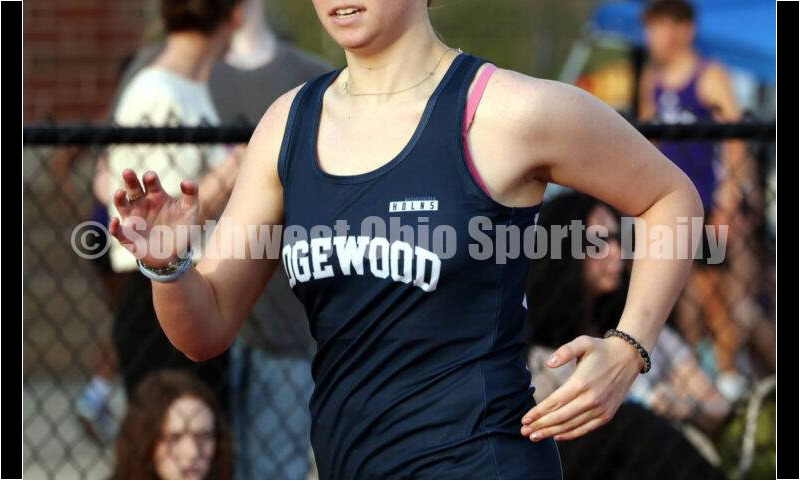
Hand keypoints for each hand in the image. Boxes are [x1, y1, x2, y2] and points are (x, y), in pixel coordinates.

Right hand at [109, 169, 199, 267]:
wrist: (176, 253)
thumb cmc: (181, 228)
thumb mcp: (190, 211)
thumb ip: (191, 194)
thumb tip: (187, 181)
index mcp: (156, 196)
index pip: (150, 183)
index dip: (150, 179)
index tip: (150, 177)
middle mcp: (142, 204)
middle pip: (133, 189)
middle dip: (130, 180)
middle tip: (128, 172)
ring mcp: (133, 220)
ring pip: (122, 206)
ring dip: (119, 199)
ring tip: (120, 193)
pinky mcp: (127, 237)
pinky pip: (118, 231)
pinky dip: (114, 227)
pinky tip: (116, 222)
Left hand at [520, 335, 641, 441]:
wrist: (628, 358)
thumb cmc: (600, 349)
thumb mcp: (582, 343)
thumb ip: (564, 351)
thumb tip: (548, 363)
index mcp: (581, 383)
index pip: (554, 402)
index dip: (538, 413)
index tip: (524, 419)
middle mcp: (591, 399)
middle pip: (560, 417)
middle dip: (540, 426)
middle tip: (523, 432)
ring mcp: (600, 409)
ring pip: (571, 426)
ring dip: (551, 433)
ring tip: (535, 436)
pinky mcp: (607, 415)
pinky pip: (585, 429)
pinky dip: (570, 434)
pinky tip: (556, 436)